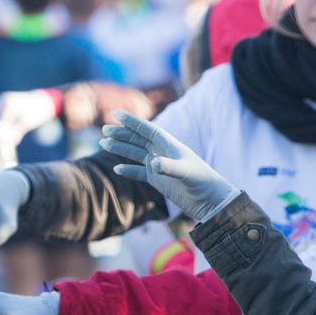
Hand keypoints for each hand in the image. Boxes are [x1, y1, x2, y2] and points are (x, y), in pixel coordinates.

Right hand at [100, 110, 239, 222]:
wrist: (210, 201)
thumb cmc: (203, 182)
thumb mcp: (186, 173)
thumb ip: (169, 167)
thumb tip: (152, 164)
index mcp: (170, 145)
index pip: (148, 129)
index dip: (132, 121)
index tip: (116, 113)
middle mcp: (163, 153)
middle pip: (138, 140)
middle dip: (121, 134)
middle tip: (104, 130)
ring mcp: (159, 166)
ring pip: (136, 154)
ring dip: (121, 149)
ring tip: (104, 144)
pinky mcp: (158, 180)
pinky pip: (139, 172)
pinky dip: (128, 170)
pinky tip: (117, 169)